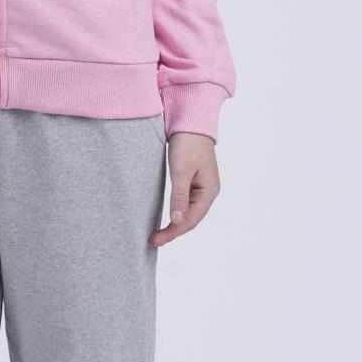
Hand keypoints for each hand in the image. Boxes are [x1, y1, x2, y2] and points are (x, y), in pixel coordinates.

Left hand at [149, 130, 219, 246]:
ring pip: (188, 213)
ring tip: (157, 235)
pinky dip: (175, 212)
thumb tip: (176, 221)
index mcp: (209, 191)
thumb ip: (179, 196)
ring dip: (174, 224)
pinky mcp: (193, 181)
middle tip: (152, 240)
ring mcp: (201, 187)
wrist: (190, 121)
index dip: (173, 232)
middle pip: (190, 219)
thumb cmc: (187, 143)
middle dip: (172, 231)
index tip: (155, 240)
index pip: (190, 220)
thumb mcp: (181, 171)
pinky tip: (166, 218)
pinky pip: (185, 203)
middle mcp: (208, 192)